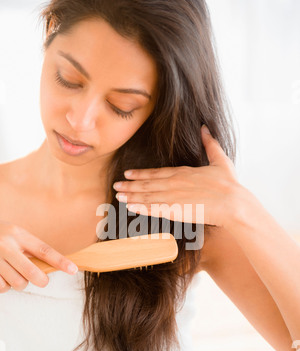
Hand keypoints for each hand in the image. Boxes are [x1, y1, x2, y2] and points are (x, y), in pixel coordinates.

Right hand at [0, 222, 77, 292]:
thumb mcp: (15, 235)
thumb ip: (30, 248)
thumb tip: (53, 266)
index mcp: (18, 234)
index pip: (44, 250)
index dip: (60, 262)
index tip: (73, 270)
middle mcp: (6, 245)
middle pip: (32, 273)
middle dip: (41, 280)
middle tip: (41, 280)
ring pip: (18, 283)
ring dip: (19, 283)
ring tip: (14, 273)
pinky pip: (2, 288)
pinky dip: (5, 286)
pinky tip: (1, 276)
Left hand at [113, 125, 240, 225]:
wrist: (232, 203)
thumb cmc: (228, 184)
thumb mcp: (220, 160)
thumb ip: (209, 144)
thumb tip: (205, 128)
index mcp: (182, 172)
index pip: (156, 173)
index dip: (140, 174)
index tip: (128, 174)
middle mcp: (173, 184)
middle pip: (146, 185)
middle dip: (129, 186)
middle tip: (116, 186)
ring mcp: (172, 198)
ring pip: (146, 197)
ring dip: (131, 197)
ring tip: (118, 196)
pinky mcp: (175, 211)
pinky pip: (154, 210)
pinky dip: (140, 208)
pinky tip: (130, 208)